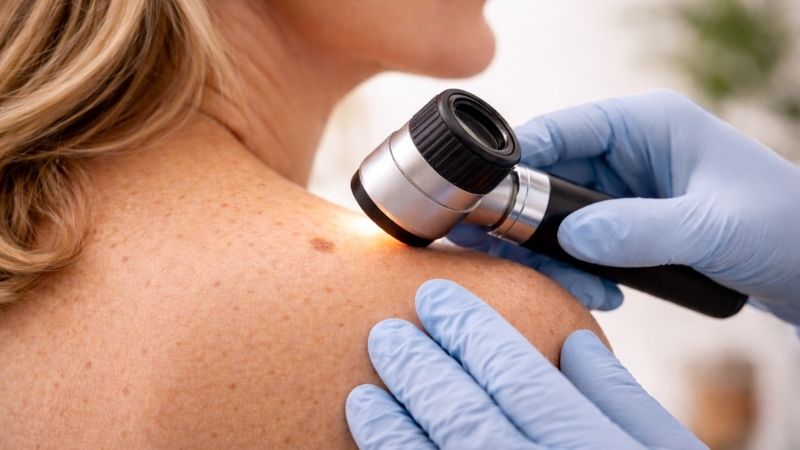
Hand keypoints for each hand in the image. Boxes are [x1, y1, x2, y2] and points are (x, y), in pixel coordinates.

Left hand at [346, 279, 705, 449]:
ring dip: (392, 428)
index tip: (434, 299)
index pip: (513, 373)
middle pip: (463, 415)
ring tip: (363, 396)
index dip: (467, 330)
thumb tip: (572, 342)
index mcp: (588, 447)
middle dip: (417, 369)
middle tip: (384, 333)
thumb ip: (621, 398)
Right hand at [451, 90, 799, 323]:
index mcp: (644, 123)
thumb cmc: (782, 226)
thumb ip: (638, 231)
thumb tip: (572, 240)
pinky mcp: (628, 221)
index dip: (515, 161)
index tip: (478, 197)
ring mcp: (626, 187)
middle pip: (548, 177)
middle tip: (507, 257)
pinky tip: (604, 294)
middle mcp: (627, 149)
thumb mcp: (709, 228)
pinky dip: (580, 268)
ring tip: (583, 290)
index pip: (560, 129)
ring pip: (559, 216)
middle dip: (531, 223)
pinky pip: (581, 241)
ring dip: (558, 255)